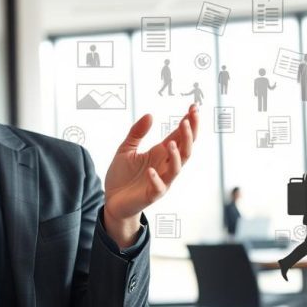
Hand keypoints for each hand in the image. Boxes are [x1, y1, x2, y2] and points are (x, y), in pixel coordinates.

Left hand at [104, 104, 199, 227]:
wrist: (112, 200)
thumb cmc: (122, 176)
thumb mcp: (125, 149)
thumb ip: (137, 133)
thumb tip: (150, 115)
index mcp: (161, 153)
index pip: (179, 136)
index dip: (189, 122)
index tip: (194, 106)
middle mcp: (165, 166)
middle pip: (185, 149)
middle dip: (190, 134)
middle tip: (191, 117)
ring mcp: (161, 180)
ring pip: (177, 168)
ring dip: (176, 156)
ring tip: (170, 143)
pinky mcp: (151, 195)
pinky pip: (159, 187)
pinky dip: (156, 179)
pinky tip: (151, 170)